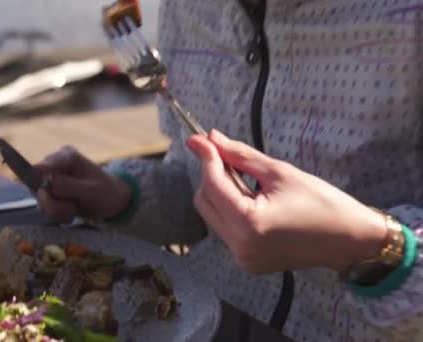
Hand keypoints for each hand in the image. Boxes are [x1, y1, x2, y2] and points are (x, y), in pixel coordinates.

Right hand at [34, 146, 130, 222]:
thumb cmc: (106, 192)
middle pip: (37, 185)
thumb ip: (68, 186)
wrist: (113, 202)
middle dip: (52, 203)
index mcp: (67, 157)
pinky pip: (45, 208)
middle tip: (70, 209)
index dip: (38, 176)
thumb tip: (46, 181)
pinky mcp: (49, 194)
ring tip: (74, 211)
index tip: (41, 189)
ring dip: (56, 211)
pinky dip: (58, 214)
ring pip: (40, 199)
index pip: (44, 165)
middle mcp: (55, 165)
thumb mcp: (90, 190)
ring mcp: (50, 180)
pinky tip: (71, 213)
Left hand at [187, 130, 387, 273]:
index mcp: (249, 224)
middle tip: (226, 155)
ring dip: (220, 192)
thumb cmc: (323, 203)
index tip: (198, 137)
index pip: (213, 184)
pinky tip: (251, 199)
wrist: (352, 241)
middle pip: (205, 201)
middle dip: (211, 175)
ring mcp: (242, 258)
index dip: (206, 158)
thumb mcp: (280, 173)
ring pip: (212, 215)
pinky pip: (226, 229)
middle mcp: (240, 246)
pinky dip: (230, 209)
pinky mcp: (247, 262)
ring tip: (246, 179)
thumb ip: (240, 156)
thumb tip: (211, 139)